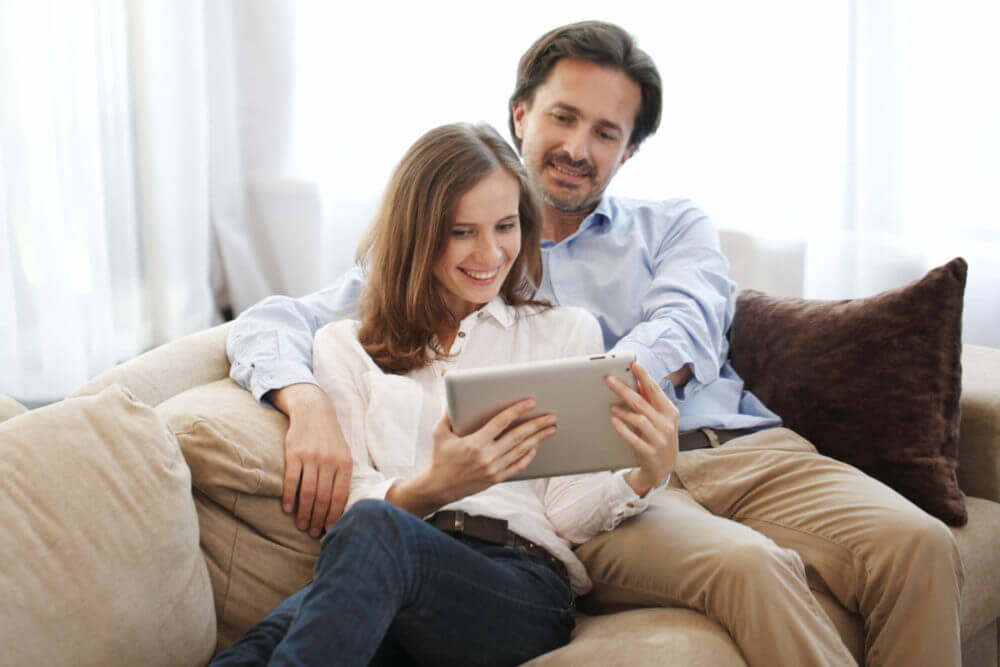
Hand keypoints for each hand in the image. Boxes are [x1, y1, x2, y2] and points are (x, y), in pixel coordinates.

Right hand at [268, 383, 352, 536]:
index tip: (329, 530)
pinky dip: (289, 497)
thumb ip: (343, 476)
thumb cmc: (330, 438)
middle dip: (318, 519)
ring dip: (304, 513)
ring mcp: (311, 457)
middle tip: (313, 533)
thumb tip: (341, 506)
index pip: (340, 497)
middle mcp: (329, 461)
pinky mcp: (294, 454)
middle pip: (323, 498)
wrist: (314, 411)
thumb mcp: (344, 453)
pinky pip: (292, 480)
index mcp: (344, 463)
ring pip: (308, 492)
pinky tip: (288, 509)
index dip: (334, 516)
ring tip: (302, 525)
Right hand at [389, 399, 555, 515]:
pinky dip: (529, 456)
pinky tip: (536, 447)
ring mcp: (494, 469)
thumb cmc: (440, 457)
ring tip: (550, 429)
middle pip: (518, 437)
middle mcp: (487, 457)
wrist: (440, 487)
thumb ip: (449, 414)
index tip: (530, 402)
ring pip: (522, 451)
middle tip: (551, 416)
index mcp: (474, 443)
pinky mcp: (496, 478)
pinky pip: (518, 466)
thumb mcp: (440, 433)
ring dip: (538, 439)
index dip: (517, 410)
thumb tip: (456, 396)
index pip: (501, 422)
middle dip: (537, 425)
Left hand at [606, 361, 679, 496]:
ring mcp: (659, 440)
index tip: (633, 364)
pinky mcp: (649, 453)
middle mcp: (666, 424)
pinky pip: (634, 440)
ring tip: (610, 405)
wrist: (662, 468)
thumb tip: (638, 381)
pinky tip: (613, 421)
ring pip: (640, 420)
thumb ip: (650, 401)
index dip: (644, 377)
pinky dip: (623, 429)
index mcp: (670, 412)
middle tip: (609, 379)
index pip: (655, 390)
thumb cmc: (658, 437)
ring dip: (624, 411)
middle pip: (643, 403)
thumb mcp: (659, 418)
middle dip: (625, 389)